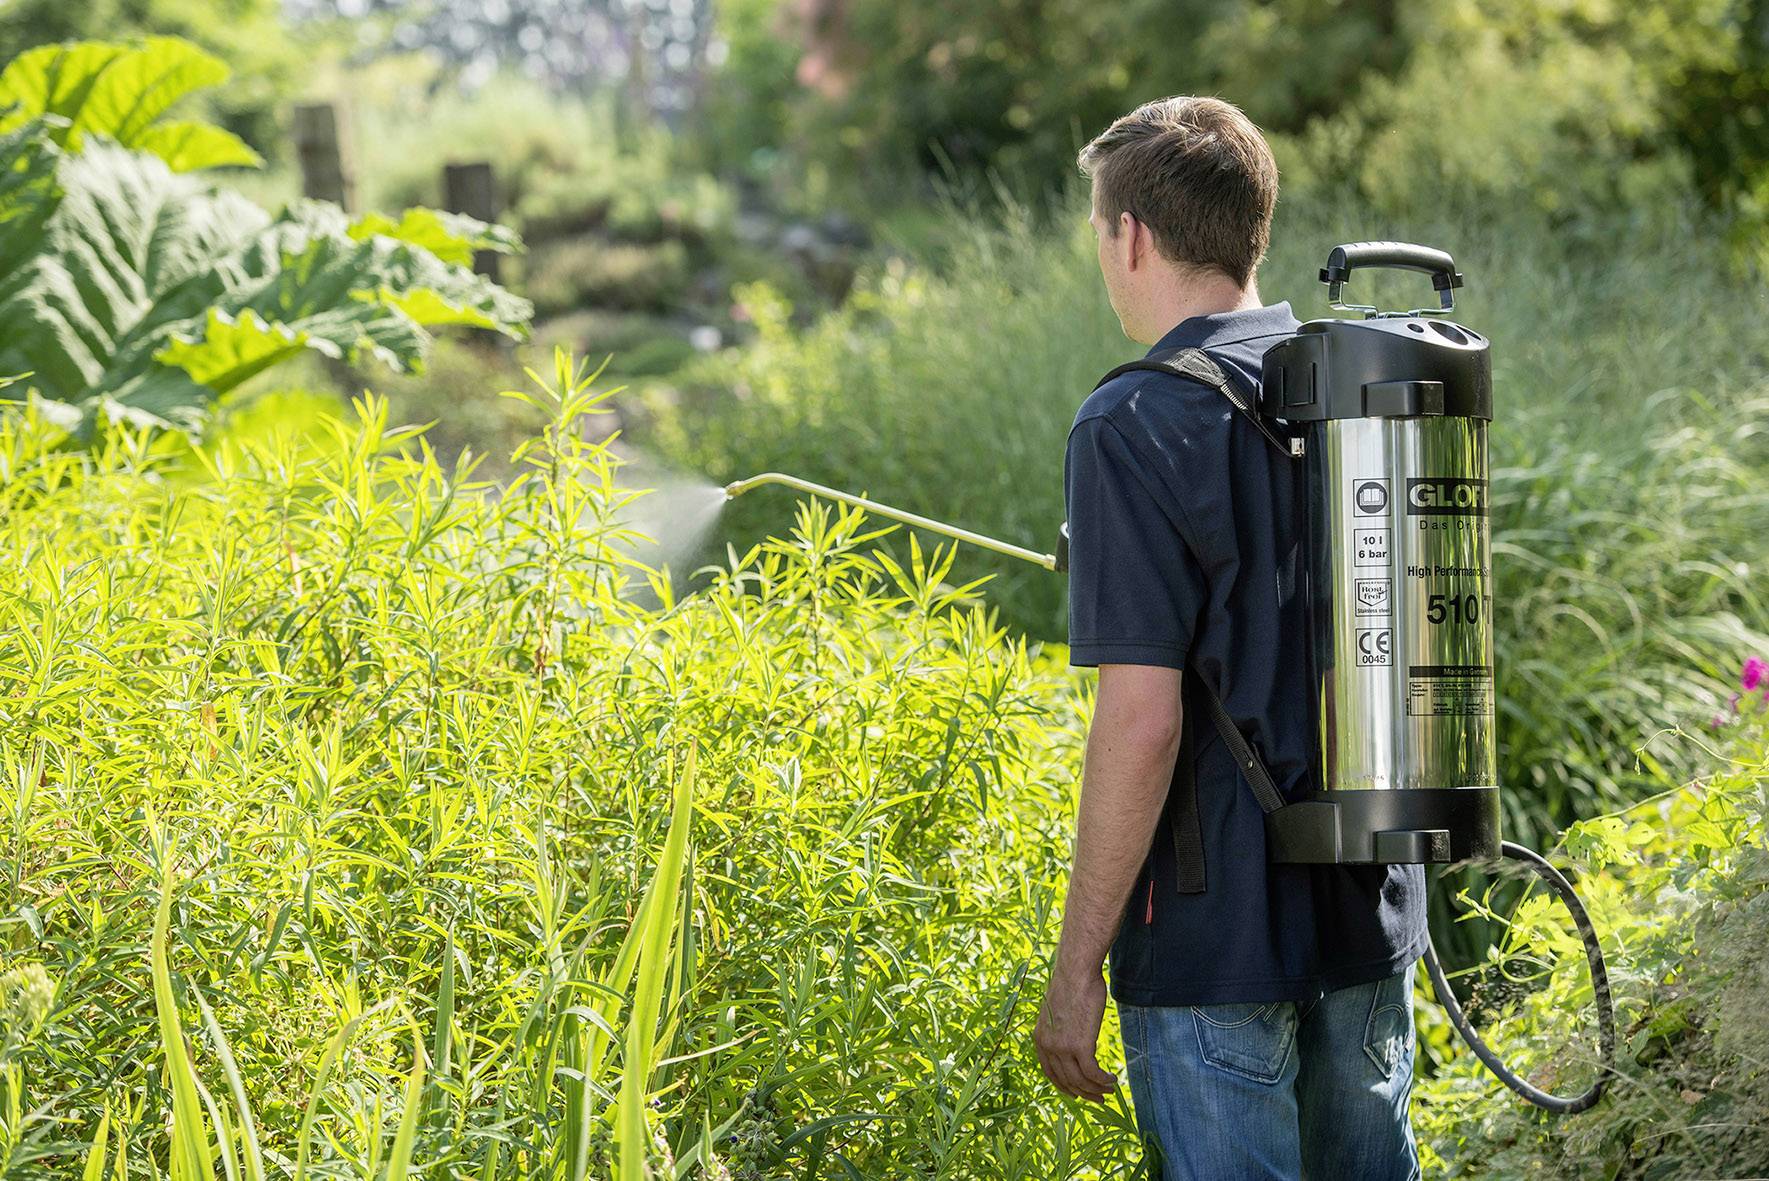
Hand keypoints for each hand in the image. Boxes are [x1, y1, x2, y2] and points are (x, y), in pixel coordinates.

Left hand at [1033, 960, 1116, 1101]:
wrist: (1076, 971)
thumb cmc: (1072, 985)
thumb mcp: (1059, 1011)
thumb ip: (1060, 1029)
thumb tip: (1071, 1040)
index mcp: (1039, 1038)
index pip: (1050, 1073)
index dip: (1065, 1086)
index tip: (1078, 1093)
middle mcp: (1047, 1046)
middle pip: (1066, 1081)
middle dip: (1084, 1093)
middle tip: (1099, 1097)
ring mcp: (1062, 1048)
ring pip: (1080, 1081)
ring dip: (1097, 1089)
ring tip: (1110, 1089)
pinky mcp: (1080, 1046)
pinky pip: (1092, 1073)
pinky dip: (1103, 1080)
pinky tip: (1112, 1079)